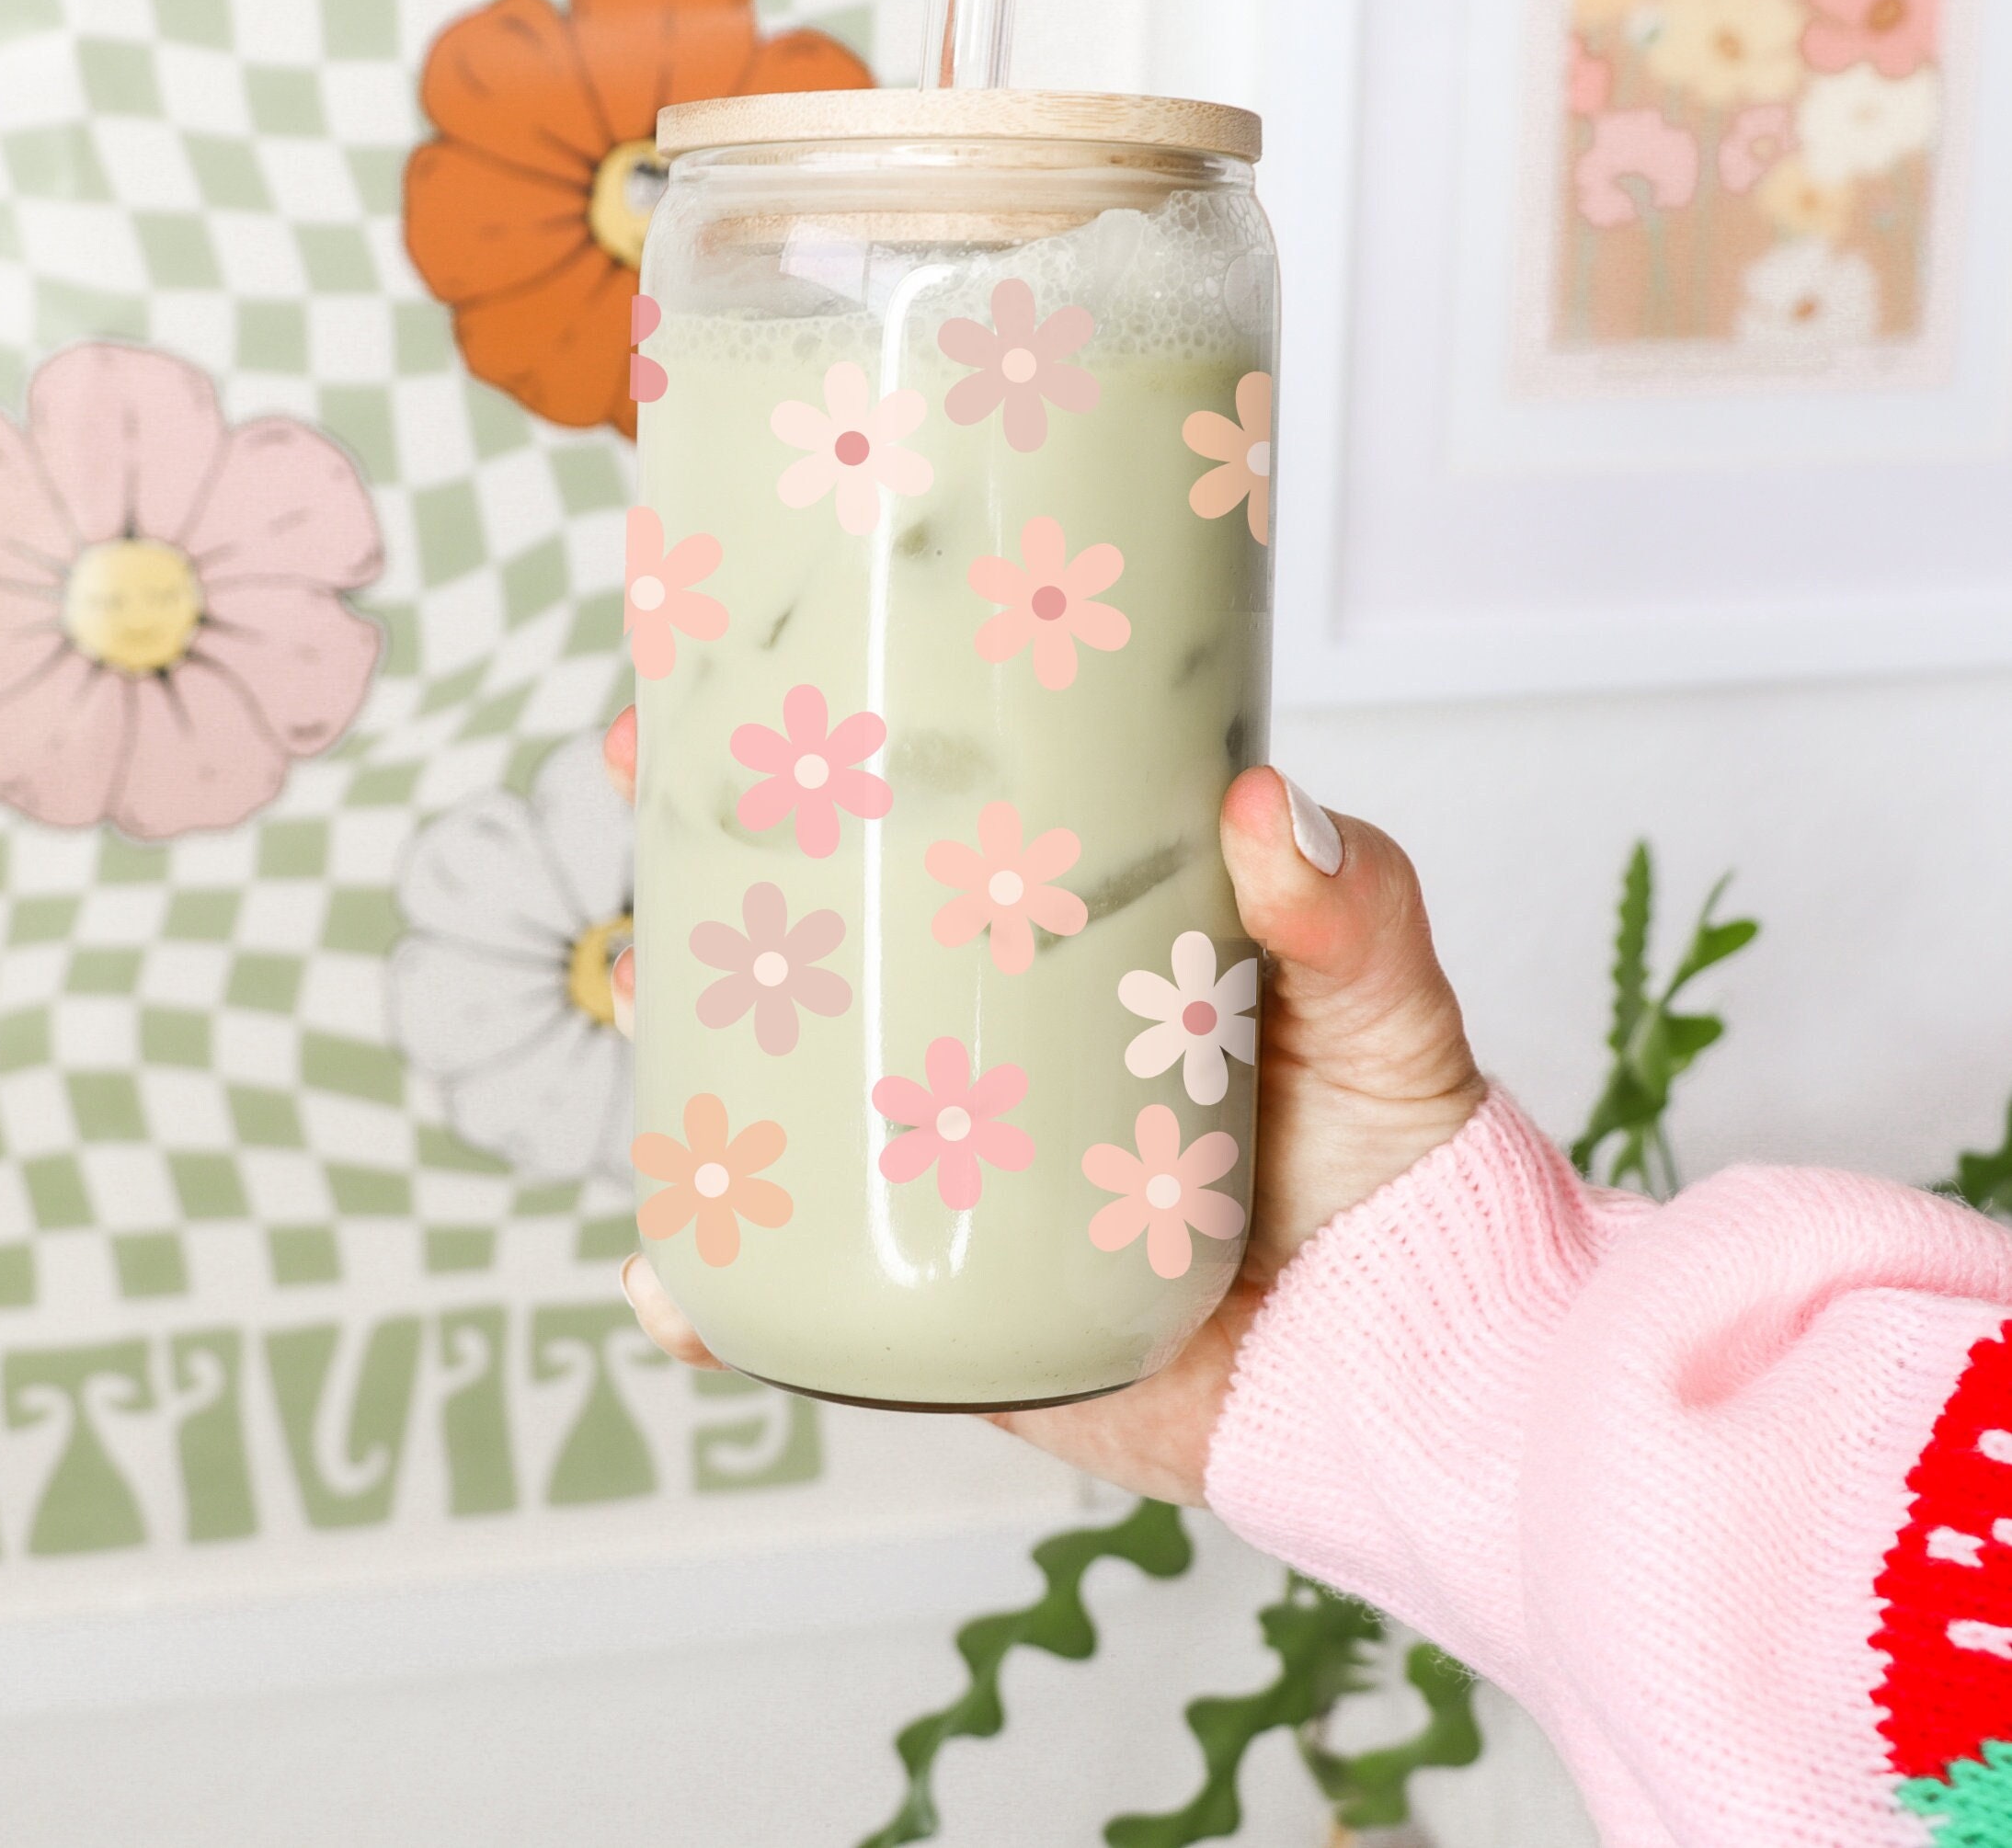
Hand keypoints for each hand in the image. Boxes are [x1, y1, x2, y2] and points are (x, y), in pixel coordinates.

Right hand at [602, 705, 1483, 1506]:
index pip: (916, 834)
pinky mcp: (946, 1308)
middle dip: (701, 875)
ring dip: (678, 1050)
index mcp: (1063, 953)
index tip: (715, 688)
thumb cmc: (1396, 1157)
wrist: (1415, 1368)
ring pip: (775, 1099)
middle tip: (644, 803)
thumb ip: (1354, 908)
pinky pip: (804, 1296)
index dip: (807, 761)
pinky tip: (667, 1281)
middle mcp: (983, 1053)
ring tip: (641, 993)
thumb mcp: (1380, 1001)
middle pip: (811, 950)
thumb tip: (1272, 809)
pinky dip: (716, 1294)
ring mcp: (949, 1172)